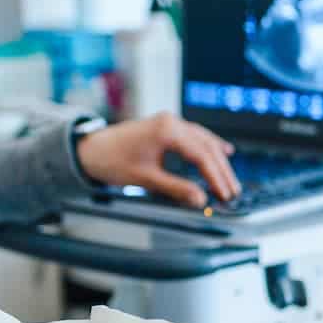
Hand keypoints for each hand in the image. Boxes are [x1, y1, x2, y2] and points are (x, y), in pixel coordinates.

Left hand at [75, 113, 240, 205]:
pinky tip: (223, 151)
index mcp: (167, 130)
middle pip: (207, 147)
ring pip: (204, 141)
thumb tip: (200, 200)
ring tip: (229, 180)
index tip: (224, 194)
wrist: (91, 149)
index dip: (216, 177)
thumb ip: (176, 189)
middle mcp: (171, 122)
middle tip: (232, 191)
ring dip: (218, 160)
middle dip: (221, 171)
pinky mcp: (167, 127)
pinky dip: (209, 146)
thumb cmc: (112, 160)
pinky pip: (196, 135)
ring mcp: (170, 122)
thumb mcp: (145, 178)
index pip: (201, 155)